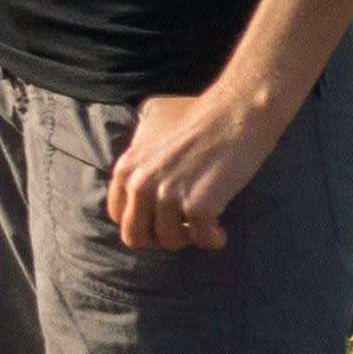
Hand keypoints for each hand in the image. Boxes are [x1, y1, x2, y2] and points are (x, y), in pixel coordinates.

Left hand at [104, 90, 276, 250]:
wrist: (234, 112)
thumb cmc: (197, 112)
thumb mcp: (151, 117)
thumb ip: (138, 142)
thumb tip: (137, 156)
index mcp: (126, 167)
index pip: (117, 213)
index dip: (140, 220)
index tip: (160, 217)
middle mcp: (141, 184)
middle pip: (135, 236)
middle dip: (158, 236)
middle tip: (180, 227)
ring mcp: (169, 196)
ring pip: (170, 241)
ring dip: (188, 238)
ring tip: (202, 224)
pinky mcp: (199, 206)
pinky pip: (203, 239)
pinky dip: (213, 239)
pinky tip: (220, 232)